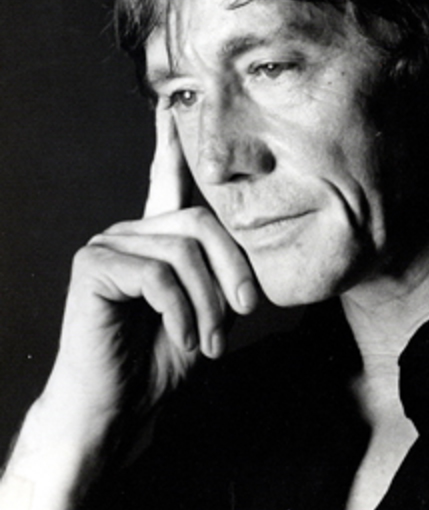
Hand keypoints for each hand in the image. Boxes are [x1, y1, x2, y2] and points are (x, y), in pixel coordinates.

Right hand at [44, 104, 258, 441]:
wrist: (118, 407)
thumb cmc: (162, 360)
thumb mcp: (209, 312)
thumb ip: (223, 276)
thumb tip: (253, 250)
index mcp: (158, 238)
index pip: (168, 179)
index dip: (172, 141)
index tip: (174, 102)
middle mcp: (132, 231)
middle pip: (201, 223)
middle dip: (232, 271)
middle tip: (242, 316)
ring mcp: (109, 244)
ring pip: (183, 251)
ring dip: (208, 303)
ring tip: (208, 342)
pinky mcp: (94, 265)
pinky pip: (158, 275)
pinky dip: (181, 313)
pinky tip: (182, 339)